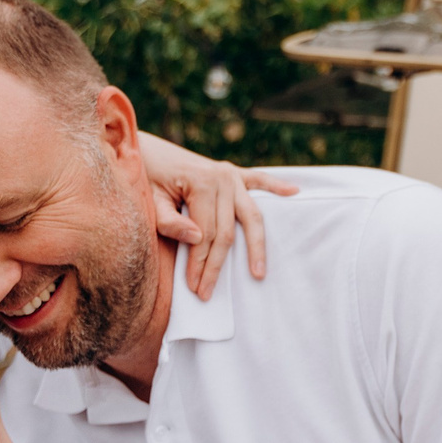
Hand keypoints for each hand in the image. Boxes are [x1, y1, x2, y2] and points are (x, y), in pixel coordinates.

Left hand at [136, 130, 299, 299]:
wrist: (146, 150)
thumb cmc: (147, 178)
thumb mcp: (151, 200)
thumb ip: (169, 221)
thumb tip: (197, 239)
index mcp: (201, 183)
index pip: (206, 234)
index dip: (200, 263)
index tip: (194, 287)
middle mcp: (222, 178)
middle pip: (227, 232)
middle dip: (216, 265)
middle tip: (208, 292)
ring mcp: (231, 175)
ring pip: (251, 217)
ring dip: (256, 247)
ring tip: (258, 273)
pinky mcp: (235, 173)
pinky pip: (260, 180)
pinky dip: (277, 186)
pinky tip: (295, 191)